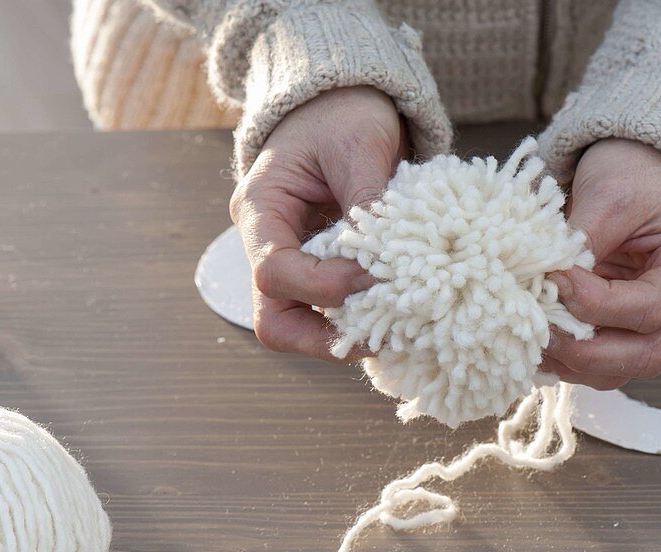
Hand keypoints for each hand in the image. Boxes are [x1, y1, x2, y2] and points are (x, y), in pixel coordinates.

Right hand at [229, 86, 405, 361]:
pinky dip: (362, 322)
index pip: (274, 272)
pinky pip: (331, 313)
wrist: (342, 105)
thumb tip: (387, 259)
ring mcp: (292, 263)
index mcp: (260, 209)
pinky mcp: (319, 272)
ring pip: (301, 327)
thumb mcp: (359, 143)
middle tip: (381, 336)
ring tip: (397, 331)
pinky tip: (401, 317)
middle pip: (274, 321)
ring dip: (345, 336)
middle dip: (323, 338)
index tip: (378, 277)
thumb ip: (369, 199)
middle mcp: (267, 245)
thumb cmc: (343, 114)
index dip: (325, 286)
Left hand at [543, 139, 660, 389]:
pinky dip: (566, 360)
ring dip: (571, 362)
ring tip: (530, 337)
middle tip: (537, 325)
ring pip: (619, 370)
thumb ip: (584, 241)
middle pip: (643, 356)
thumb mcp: (611, 194)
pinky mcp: (628, 333)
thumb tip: (549, 282)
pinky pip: (599, 365)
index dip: (595, 305)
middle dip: (583, 350)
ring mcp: (660, 327)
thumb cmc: (636, 175)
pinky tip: (534, 342)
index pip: (648, 309)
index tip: (554, 280)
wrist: (641, 170)